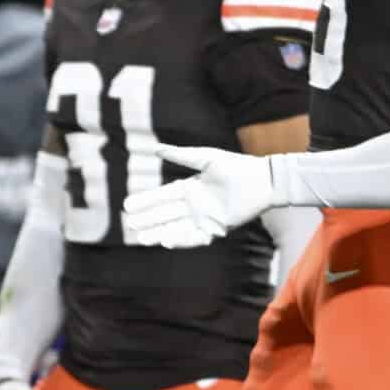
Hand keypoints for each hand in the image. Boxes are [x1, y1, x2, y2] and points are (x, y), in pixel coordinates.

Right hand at [122, 143, 277, 245]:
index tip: (127, 205)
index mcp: (190, 187)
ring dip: (158, 232)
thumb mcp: (206, 158)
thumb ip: (182, 156)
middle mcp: (194, 204)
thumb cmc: (236, 166)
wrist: (262, 181)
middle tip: (128, 224)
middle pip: (165, 214)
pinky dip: (180, 240)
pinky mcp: (216, 229)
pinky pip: (194, 237)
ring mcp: (204, 218)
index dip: (145, 201)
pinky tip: (165, 241)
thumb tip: (156, 148)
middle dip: (147, 219)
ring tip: (141, 238)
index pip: (161, 196)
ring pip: (175, 228)